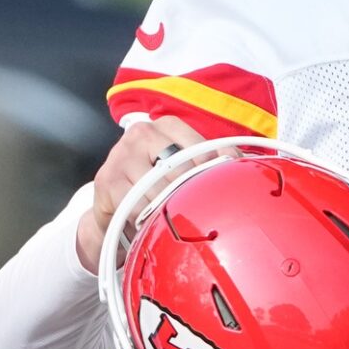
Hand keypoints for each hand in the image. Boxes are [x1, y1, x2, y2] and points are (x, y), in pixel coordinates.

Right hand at [75, 117, 205, 271]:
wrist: (114, 208)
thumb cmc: (155, 186)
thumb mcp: (183, 170)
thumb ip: (210, 162)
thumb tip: (240, 162)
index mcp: (168, 125)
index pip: (202, 150)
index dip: (213, 176)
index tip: (217, 194)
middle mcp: (143, 132)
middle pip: (182, 170)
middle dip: (190, 196)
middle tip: (192, 213)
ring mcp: (123, 153)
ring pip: (160, 189)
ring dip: (168, 211)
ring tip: (170, 219)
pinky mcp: (108, 179)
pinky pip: (138, 206)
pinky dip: (147, 220)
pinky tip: (149, 223)